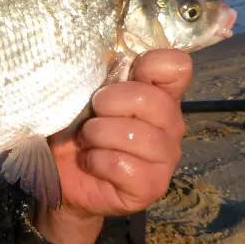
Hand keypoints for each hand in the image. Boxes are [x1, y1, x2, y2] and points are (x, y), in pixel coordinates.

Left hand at [36, 49, 191, 243]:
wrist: (66, 175)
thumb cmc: (79, 128)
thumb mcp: (87, 94)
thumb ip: (104, 75)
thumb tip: (110, 58)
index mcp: (160, 95)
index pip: (178, 67)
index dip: (151, 64)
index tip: (124, 74)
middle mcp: (171, 124)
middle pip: (153, 101)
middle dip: (111, 102)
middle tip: (93, 114)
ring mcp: (166, 158)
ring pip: (137, 135)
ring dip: (99, 134)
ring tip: (87, 139)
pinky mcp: (152, 186)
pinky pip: (123, 164)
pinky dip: (97, 160)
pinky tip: (91, 162)